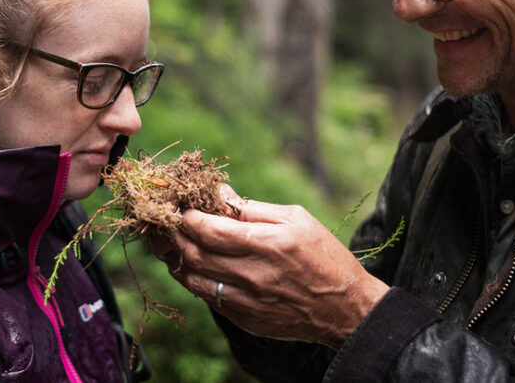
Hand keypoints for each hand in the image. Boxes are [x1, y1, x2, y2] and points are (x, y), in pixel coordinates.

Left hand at [165, 185, 388, 347]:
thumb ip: (254, 208)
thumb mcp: (297, 219)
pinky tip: (191, 267)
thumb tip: (221, 195)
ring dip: (177, 260)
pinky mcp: (246, 319)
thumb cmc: (324, 256)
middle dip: (175, 236)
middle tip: (169, 224)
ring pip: (194, 280)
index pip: (210, 230)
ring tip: (173, 245)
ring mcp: (247, 301)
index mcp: (267, 244)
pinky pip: (208, 298)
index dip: (188, 218)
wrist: (345, 308)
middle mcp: (254, 274)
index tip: (182, 208)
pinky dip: (193, 280)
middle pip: (195, 254)